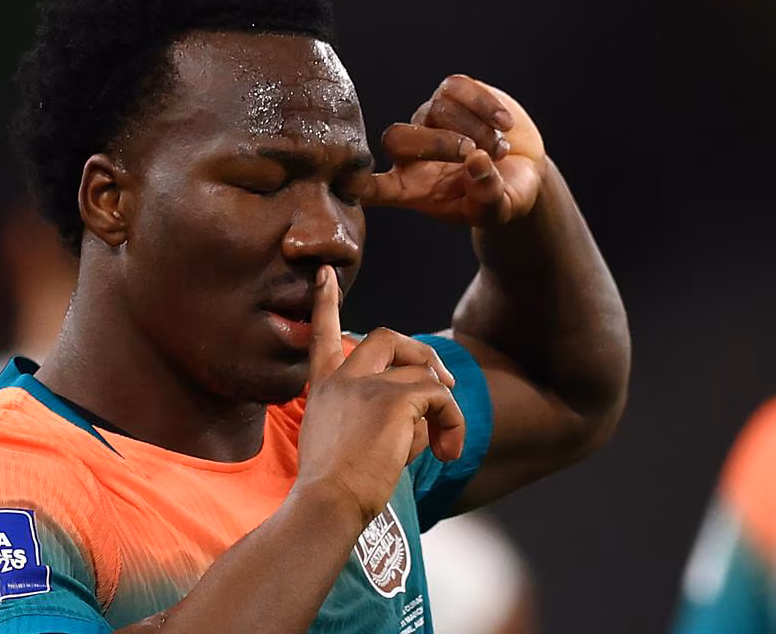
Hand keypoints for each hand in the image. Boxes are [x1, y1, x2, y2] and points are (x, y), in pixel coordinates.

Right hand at [293, 265, 465, 525]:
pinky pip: (438, 397)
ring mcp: (367, 385)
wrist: (328, 503)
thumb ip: (378, 420)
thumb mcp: (346, 443)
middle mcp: (343, 379)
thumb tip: (425, 420)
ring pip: (422, 374)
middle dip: (418, 351)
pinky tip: (447, 452)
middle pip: (383, 337)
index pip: (322, 334)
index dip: (326, 302)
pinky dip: (452, 421)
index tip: (326, 272)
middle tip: (442, 384)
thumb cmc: (335, 488)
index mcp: (324, 388)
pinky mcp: (394, 399)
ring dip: (442, 409)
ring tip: (443, 447)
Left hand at [361, 75, 546, 227]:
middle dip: (439, 144)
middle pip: (397, 138)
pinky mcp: (451, 94)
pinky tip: (503, 123)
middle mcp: (412, 152)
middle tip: (477, 156)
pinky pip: (456, 87)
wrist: (524, 170)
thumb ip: (486, 196)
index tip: (348, 184)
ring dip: (475, 129)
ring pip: (436, 110)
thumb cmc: (502, 197)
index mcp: (412, 188)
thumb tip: (476, 161)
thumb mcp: (499, 210)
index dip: (358, 185)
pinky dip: (483, 104)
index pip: (373, 188)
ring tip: (500, 150)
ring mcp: (429, 120)